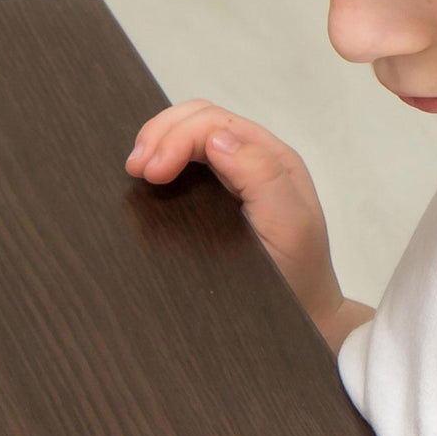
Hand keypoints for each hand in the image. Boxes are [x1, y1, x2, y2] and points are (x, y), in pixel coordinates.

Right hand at [126, 100, 344, 335]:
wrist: (302, 316)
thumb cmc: (296, 276)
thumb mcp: (289, 225)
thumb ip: (262, 177)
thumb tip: (215, 139)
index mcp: (269, 160)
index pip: (213, 123)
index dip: (175, 138)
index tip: (149, 174)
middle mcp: (251, 162)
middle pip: (198, 119)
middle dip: (160, 135)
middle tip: (134, 169)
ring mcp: (232, 180)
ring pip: (189, 137)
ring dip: (157, 144)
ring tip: (135, 170)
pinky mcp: (216, 202)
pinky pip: (187, 167)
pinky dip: (161, 163)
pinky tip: (147, 181)